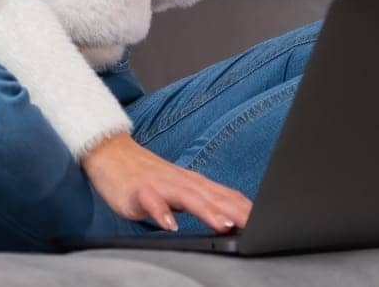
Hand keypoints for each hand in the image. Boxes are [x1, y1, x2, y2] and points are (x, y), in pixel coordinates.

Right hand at [80, 132, 250, 233]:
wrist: (111, 153)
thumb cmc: (147, 176)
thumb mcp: (178, 189)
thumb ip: (202, 201)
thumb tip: (229, 218)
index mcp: (194, 182)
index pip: (226, 195)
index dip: (246, 209)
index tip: (267, 222)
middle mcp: (182, 181)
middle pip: (213, 196)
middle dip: (235, 212)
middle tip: (255, 226)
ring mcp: (160, 184)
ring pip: (188, 197)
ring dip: (207, 211)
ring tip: (222, 225)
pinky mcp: (139, 191)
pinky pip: (151, 203)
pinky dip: (161, 213)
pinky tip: (169, 225)